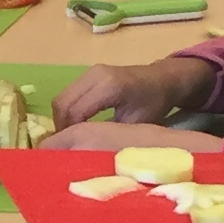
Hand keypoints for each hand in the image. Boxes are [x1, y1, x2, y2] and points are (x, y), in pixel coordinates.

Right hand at [43, 54, 203, 143]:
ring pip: (61, 98)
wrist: (162, 79)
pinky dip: (67, 111)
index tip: (70, 151)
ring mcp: (89, 72)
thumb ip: (110, 134)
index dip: (68, 133)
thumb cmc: (153, 103)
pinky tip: (77, 125)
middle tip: (67, 146)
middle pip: (61, 103)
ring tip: (72, 137)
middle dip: (61, 127)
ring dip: (62, 119)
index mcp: (108, 87)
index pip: (75, 112)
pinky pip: (68, 94)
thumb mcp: (135, 124)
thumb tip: (85, 150)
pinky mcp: (87, 74)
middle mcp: (94, 75)